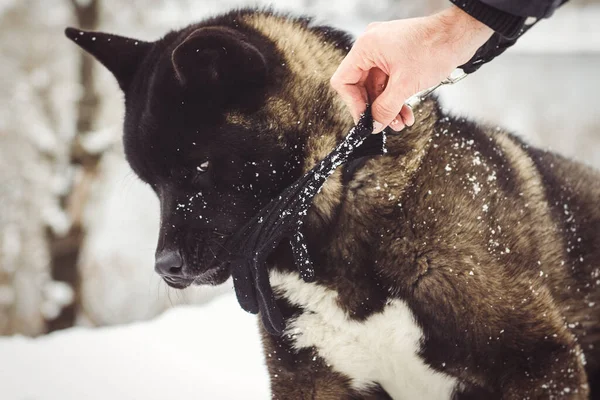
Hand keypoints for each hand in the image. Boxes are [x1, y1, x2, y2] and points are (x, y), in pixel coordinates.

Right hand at [330, 6, 492, 132]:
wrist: (460, 35)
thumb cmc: (435, 47)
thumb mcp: (406, 85)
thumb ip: (385, 107)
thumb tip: (374, 124)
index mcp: (366, 48)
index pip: (344, 81)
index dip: (353, 104)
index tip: (366, 120)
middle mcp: (372, 48)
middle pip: (361, 87)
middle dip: (375, 109)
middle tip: (383, 125)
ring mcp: (385, 52)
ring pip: (377, 88)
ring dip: (388, 108)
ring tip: (399, 123)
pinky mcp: (398, 58)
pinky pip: (390, 83)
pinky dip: (396, 99)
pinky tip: (406, 113)